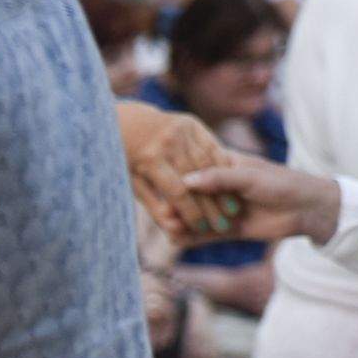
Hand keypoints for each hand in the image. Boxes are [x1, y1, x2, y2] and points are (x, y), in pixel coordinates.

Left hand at [113, 102, 239, 240]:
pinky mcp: (191, 123)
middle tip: (224, 225)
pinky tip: (231, 184)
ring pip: (209, 163)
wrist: (125, 123)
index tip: (203, 229)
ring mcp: (181, 130)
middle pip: (197, 178)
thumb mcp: (134, 185)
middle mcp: (167, 142)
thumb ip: (155, 208)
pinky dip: (223, 166)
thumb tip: (173, 234)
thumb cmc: (127, 161)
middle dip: (211, 205)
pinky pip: (212, 146)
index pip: (178, 191)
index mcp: (150, 159)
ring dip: (223, 186)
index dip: (191, 212)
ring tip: (232, 210)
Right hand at [179, 156, 342, 247]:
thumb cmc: (282, 183)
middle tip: (164, 212)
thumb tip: (185, 181)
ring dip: (181, 222)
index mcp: (222, 165)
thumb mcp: (250, 176)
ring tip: (169, 228)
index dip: (177, 177)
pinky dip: (190, 238)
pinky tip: (177, 241)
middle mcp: (218, 187)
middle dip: (176, 205)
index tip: (161, 182)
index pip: (194, 170)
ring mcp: (221, 209)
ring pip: (195, 216)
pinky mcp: (227, 230)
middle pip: (190, 196)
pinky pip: (205, 235)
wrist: (308, 209)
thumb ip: (218, 179)